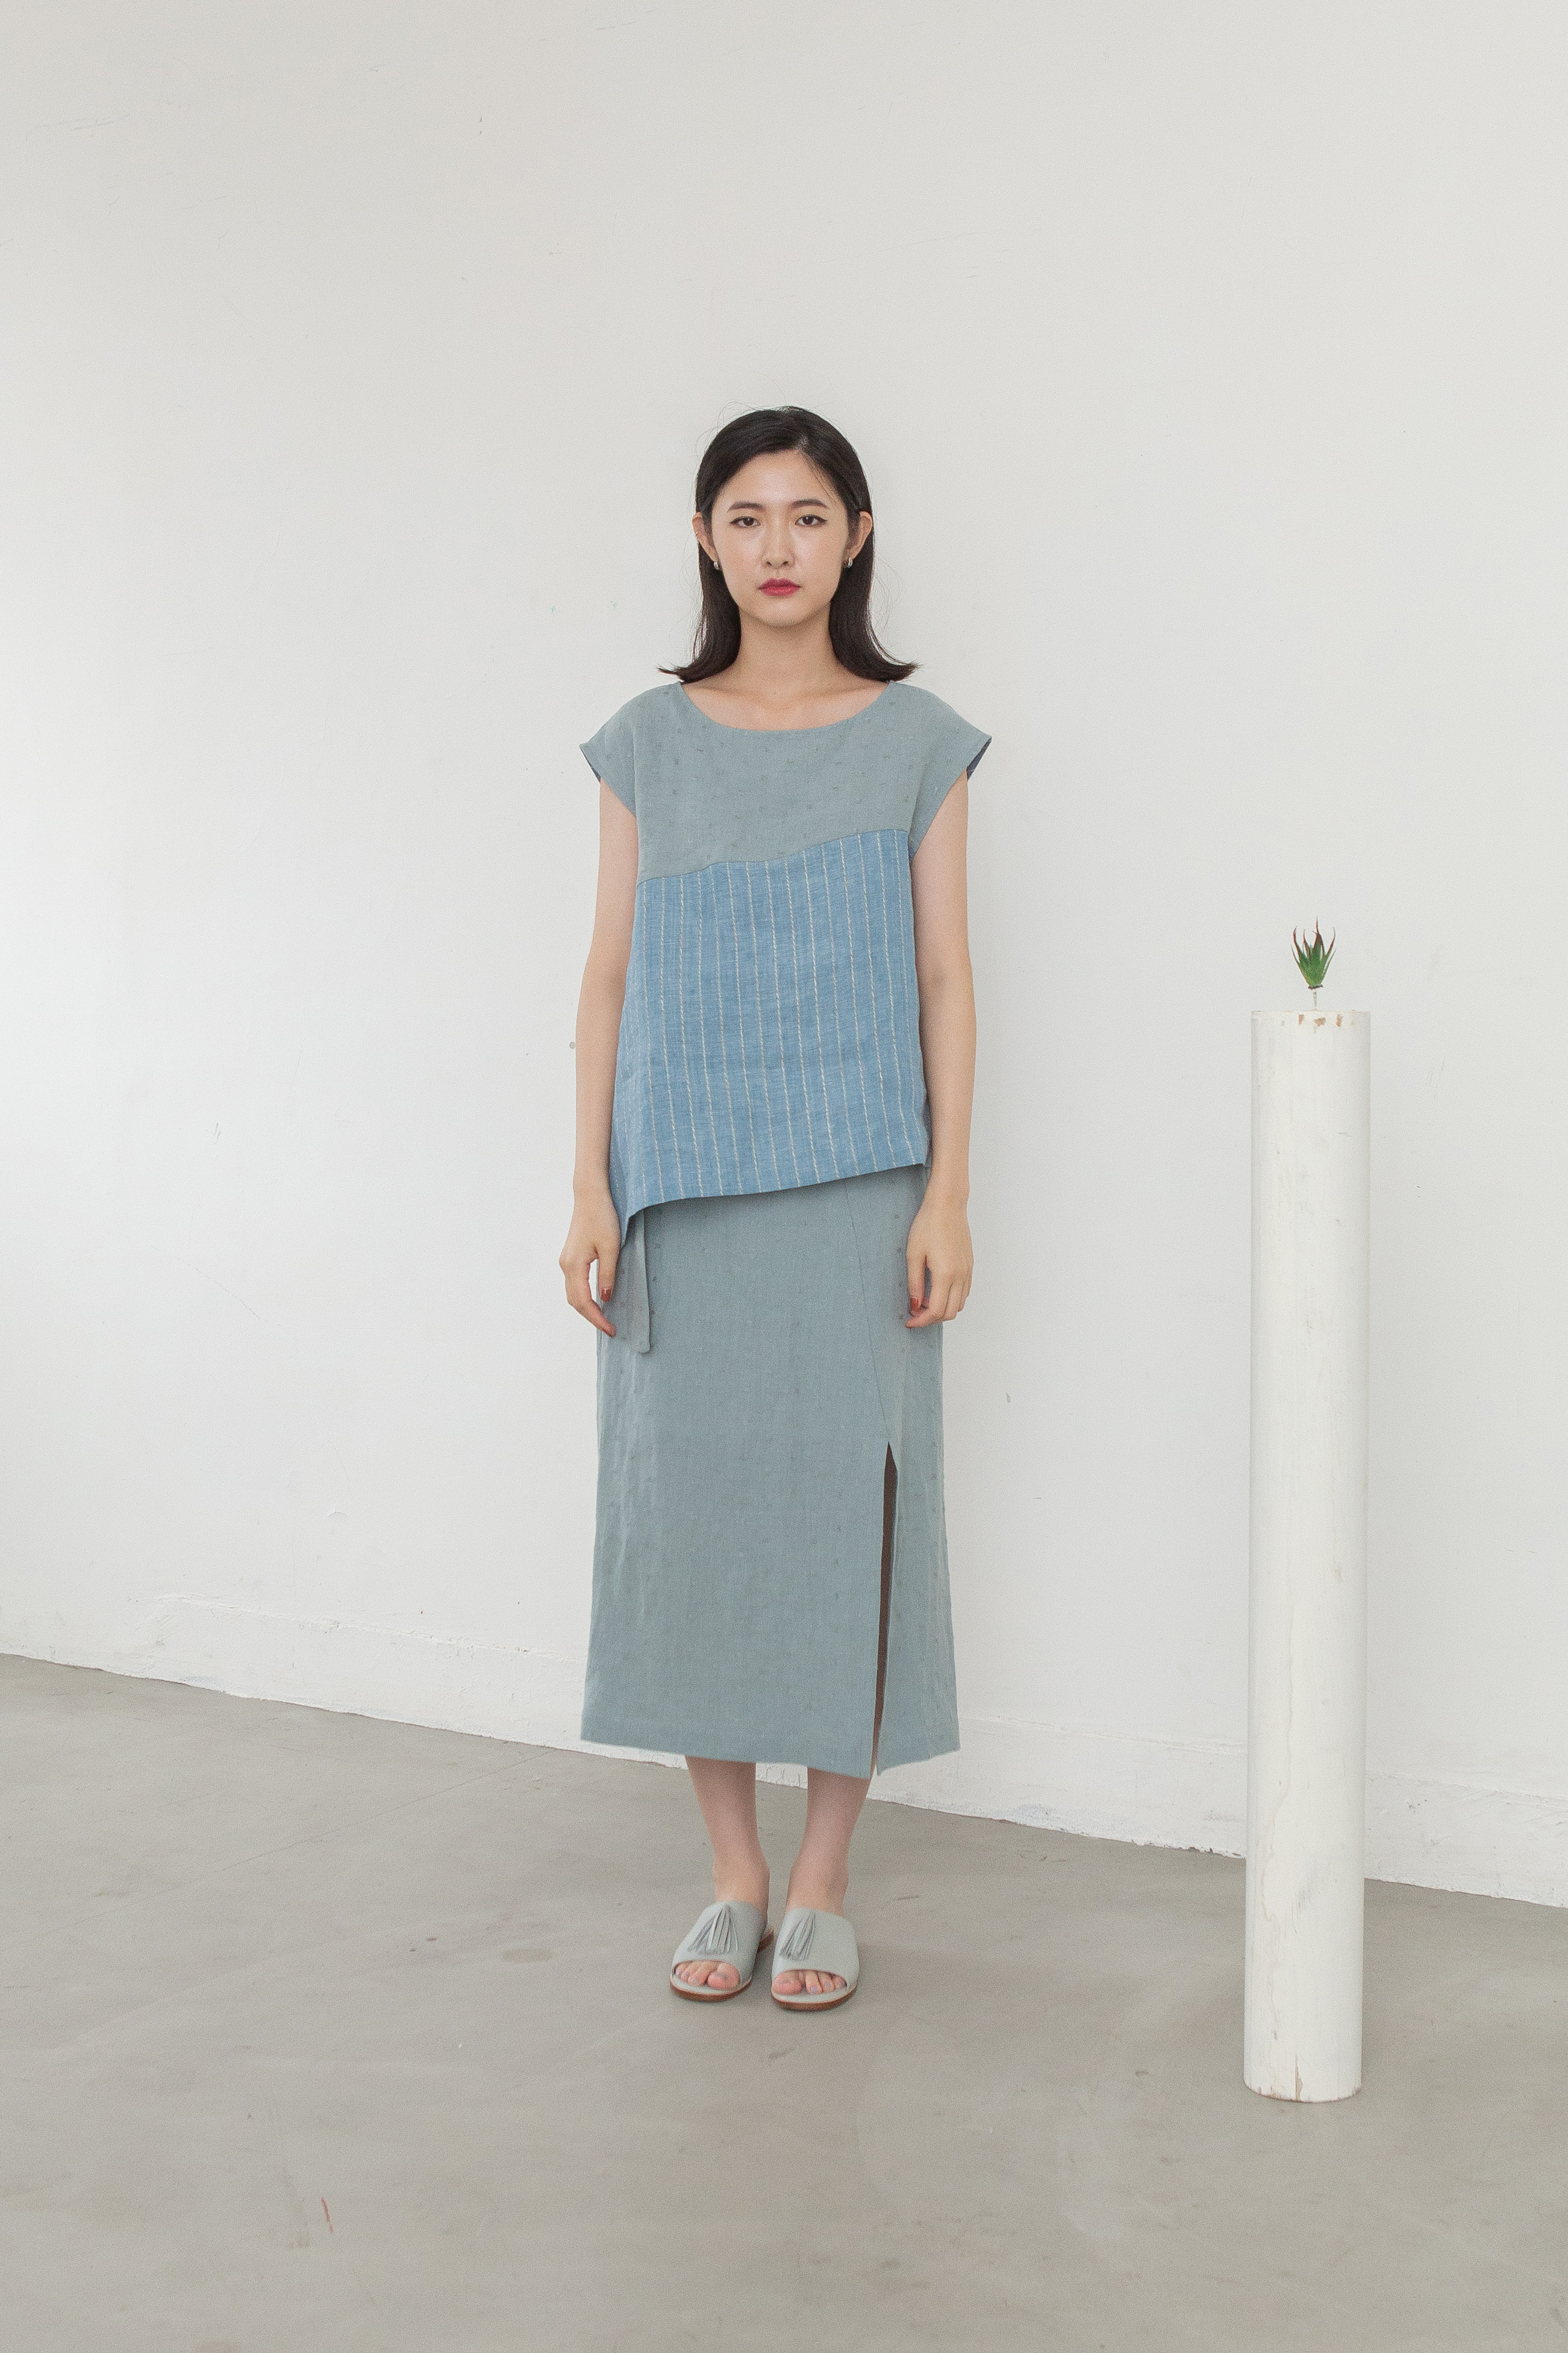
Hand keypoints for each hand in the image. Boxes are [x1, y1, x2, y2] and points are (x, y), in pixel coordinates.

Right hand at [560, 1188, 619, 1334]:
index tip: (611, 1330)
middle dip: (591, 1317)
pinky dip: (584, 1297)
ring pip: (573, 1294)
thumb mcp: (611, 1247)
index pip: (584, 1302)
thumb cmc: (602, 1217)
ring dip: (587, 1308)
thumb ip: (607, 1274)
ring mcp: (566, 1261)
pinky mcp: (570, 1257)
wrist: (590, 1196)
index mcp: (574, 1265)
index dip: (597, 1319)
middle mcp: (565, 1265)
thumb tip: (605, 1298)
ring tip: (605, 1318)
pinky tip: (598, 1300)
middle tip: (610, 1328)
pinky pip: (574, 1284)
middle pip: (574, 1302)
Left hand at [906, 1190, 972, 1326]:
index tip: (909, 1321)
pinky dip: (951, 1299)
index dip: (921, 1321)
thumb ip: (914, 1283)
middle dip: (931, 1318)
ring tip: (924, 1301)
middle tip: (914, 1313)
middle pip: (950, 1312)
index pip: (936, 1311)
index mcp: (946, 1274)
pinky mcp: (969, 1265)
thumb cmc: (928, 1225)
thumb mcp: (914, 1255)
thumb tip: (915, 1304)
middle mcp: (961, 1275)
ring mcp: (967, 1271)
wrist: (947, 1205)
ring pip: (959, 1304)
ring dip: (942, 1309)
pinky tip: (936, 1290)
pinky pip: (964, 1292)